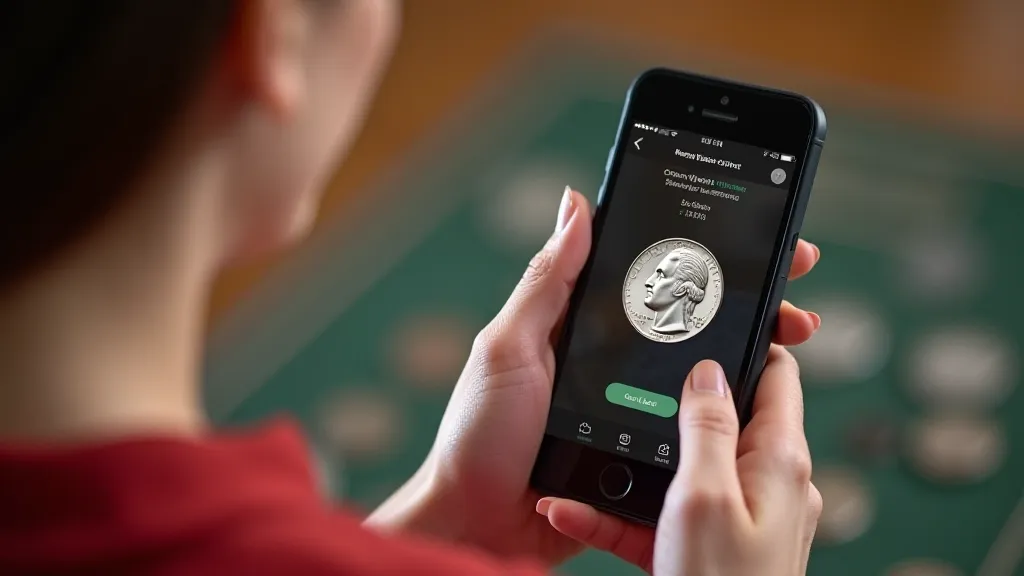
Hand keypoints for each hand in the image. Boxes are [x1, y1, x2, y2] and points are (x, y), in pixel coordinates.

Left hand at [367, 186, 821, 565]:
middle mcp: (612, 359)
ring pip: (702, 372)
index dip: (703, 255)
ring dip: (751, 353)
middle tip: (795, 296)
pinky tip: (760, 400)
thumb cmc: (479, 433)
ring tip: (790, 341)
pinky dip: (729, 413)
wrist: (478, 521)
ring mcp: (629, 404)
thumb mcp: (509, 346)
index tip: (756, 239)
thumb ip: (547, 281)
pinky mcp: (638, 448)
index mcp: (582, 325)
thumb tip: (576, 203)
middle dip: (749, 303)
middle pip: (692, 320)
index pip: (653, 276)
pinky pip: (692, 427)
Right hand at [541, 351, 819, 574]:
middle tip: (623, 377)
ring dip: (630, 466)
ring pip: (678, 472)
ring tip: (579, 453)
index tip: (702, 320)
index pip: (775, 376)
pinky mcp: (707, 548)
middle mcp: (765, 483)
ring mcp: (738, 518)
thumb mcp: (704, 496)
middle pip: (717, 420)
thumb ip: (706, 426)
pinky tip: (568, 510)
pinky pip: (660, 518)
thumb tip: (710, 370)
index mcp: (775, 459)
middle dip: (665, 405)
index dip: (743, 343)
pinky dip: (620, 512)